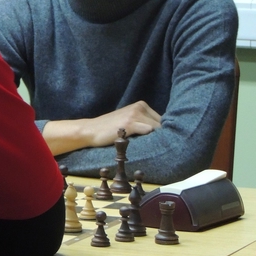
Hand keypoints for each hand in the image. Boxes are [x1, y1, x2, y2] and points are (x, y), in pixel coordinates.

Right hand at [42, 101, 161, 155]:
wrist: (91, 130)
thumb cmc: (109, 129)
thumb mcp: (128, 121)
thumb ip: (143, 122)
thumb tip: (162, 133)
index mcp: (141, 105)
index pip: (161, 119)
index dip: (163, 132)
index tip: (165, 142)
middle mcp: (140, 107)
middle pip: (162, 123)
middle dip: (163, 135)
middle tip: (162, 148)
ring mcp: (135, 114)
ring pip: (157, 128)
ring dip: (158, 139)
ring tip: (157, 150)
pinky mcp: (130, 123)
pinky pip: (149, 130)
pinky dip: (151, 139)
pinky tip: (149, 146)